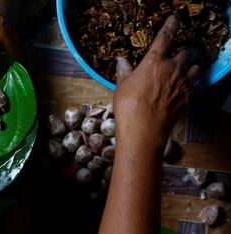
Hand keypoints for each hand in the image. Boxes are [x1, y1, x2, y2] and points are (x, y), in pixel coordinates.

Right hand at [114, 15, 199, 148]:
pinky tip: (183, 89)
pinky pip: (194, 86)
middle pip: (187, 52)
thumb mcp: (121, 86)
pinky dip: (190, 85)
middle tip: (182, 53)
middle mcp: (172, 69)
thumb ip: (124, 72)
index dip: (171, 26)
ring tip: (188, 69)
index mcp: (154, 61)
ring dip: (193, 66)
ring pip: (196, 68)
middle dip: (186, 51)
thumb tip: (120, 61)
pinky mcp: (188, 98)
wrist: (144, 129)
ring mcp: (183, 84)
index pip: (165, 37)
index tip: (175, 20)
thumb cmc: (128, 106)